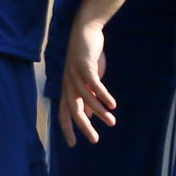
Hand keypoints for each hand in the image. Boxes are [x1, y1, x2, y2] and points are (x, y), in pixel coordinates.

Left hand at [58, 19, 115, 146]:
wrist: (86, 31)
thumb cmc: (87, 57)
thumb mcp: (87, 80)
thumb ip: (86, 96)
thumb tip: (89, 115)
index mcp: (67, 88)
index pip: (63, 112)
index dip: (67, 128)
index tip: (72, 144)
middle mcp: (68, 83)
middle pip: (73, 109)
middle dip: (83, 126)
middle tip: (95, 140)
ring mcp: (75, 73)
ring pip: (86, 98)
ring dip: (99, 111)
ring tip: (112, 121)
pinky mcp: (84, 65)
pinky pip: (93, 84)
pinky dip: (103, 95)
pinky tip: (112, 104)